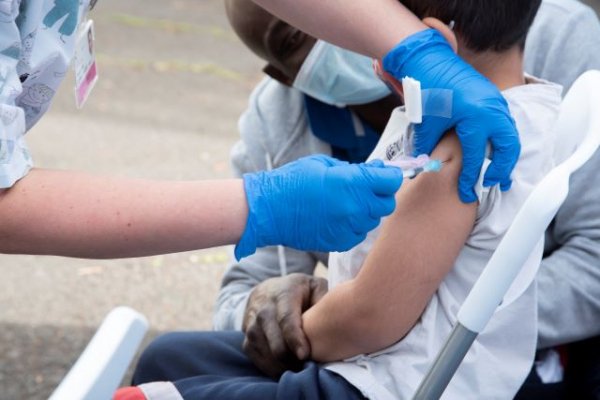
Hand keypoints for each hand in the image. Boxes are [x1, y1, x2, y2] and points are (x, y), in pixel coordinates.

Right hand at [235, 155, 402, 259]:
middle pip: (387, 204)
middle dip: (380, 195)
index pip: (391, 180)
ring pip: (373, 220)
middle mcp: (355, 207)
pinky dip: (353, 226)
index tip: (383, 174)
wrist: (270, 210)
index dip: (389, 176)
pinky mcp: (340, 242)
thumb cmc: (293, 181)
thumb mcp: (324, 165)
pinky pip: (358, 234)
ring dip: (366, 211)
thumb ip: (353, 170)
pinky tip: (337, 217)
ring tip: (346, 203)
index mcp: (353, 182)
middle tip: (366, 189)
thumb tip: (374, 171)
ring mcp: (349, 227)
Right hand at [242, 273, 327, 377]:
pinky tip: (286, 371)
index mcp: (283, 294)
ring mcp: (251, 324)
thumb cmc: (299, 292)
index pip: (286, 319)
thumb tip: (335, 316)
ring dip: (281, 366)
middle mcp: (263, 308)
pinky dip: (270, 368)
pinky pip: (256, 358)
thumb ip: (325, 298)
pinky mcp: (246, 338)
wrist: (268, 291)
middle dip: (290, 359)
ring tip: (300, 372)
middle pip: (274, 341)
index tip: (305, 355)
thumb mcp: (314, 286)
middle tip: (308, 369)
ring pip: (264, 352)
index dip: (294, 339)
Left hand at [383, 29, 519, 202]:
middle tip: (493, 184)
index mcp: (476, 117)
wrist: (431, 59)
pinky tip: (495, 152)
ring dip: (506, 156)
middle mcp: (492, 110)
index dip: (471, 178)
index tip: (467, 194)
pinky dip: (503, 141)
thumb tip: (420, 168)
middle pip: (508, 147)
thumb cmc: (428, 89)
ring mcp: (497, 103)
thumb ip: (426, 147)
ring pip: (511, 136)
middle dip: (502, 169)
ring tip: (499, 175)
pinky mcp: (495, 99)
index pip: (476, 156)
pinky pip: (506, 125)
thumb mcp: (426, 122)